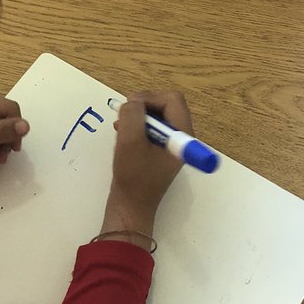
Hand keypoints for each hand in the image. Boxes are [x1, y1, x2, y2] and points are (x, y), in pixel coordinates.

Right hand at [99, 90, 193, 240]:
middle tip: (123, 115)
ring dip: (138, 116)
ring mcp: (171, 145)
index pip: (172, 100)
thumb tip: (134, 102)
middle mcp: (182, 137)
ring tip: (120, 127)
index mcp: (182, 134)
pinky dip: (137, 127)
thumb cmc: (134, 176)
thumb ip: (133, 115)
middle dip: (143, 106)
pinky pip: (152, 129)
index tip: (130, 106)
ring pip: (157, 116)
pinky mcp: (160, 151)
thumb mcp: (130, 140)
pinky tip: (123, 135)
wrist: (131, 206)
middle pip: (166, 106)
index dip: (150, 97)